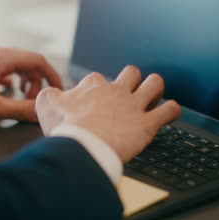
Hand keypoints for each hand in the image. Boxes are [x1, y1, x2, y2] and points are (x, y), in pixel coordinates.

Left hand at [0, 45, 61, 121]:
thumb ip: (21, 109)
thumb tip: (41, 112)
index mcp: (2, 57)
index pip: (38, 60)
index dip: (52, 75)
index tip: (58, 89)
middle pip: (28, 61)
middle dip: (36, 81)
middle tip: (32, 100)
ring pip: (16, 63)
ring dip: (24, 79)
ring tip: (20, 96)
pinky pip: (3, 65)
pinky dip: (11, 77)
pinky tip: (6, 90)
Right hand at [35, 65, 180, 162]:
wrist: (81, 147)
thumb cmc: (65, 129)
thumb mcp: (46, 105)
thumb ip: (50, 95)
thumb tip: (52, 93)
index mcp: (94, 85)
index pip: (98, 79)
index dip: (96, 89)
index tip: (92, 102)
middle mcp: (116, 91)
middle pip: (131, 73)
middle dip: (132, 80)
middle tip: (127, 93)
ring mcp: (133, 106)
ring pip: (155, 84)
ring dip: (155, 88)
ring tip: (152, 97)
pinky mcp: (146, 124)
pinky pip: (169, 111)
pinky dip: (172, 110)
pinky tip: (168, 114)